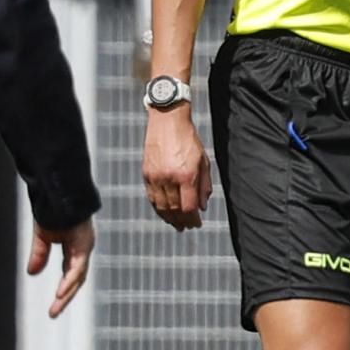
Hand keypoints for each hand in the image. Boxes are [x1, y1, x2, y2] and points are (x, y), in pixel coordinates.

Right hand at [27, 219, 94, 318]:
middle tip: (53, 314)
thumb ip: (39, 255)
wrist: (59, 195)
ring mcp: (85, 247)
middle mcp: (83, 251)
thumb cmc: (53, 212)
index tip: (53, 306)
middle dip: (65, 298)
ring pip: (78, 276)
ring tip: (56, 307)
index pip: (70, 275)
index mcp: (75, 250)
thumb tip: (32, 274)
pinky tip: (61, 291)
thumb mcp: (43, 238)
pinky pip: (77, 266)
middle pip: (76, 280)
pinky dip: (70, 279)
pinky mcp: (84, 244)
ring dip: (67, 292)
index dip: (63, 290)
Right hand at [143, 108, 211, 231]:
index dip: (193, 218)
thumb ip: (204, 185)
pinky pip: (152, 198)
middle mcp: (169, 178)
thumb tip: (203, 207)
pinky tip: (164, 213)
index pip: (189, 207)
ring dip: (169, 219)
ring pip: (161, 206)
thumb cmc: (189, 140)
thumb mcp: (203, 161)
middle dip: (182, 221)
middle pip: (174, 210)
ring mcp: (155, 177)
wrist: (167, 122)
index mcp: (186, 175)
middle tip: (188, 227)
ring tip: (177, 225)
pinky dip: (158, 208)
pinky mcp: (146, 174)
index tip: (197, 224)